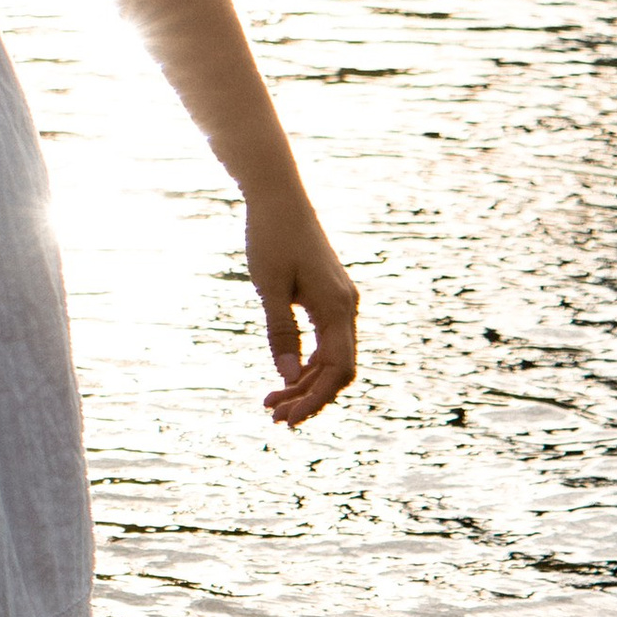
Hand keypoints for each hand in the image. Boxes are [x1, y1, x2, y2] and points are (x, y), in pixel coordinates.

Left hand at [248, 193, 359, 427]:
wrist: (279, 198)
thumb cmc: (271, 237)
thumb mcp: (269, 288)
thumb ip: (280, 332)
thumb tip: (287, 377)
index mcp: (336, 307)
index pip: (337, 369)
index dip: (316, 399)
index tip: (288, 418)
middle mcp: (346, 307)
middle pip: (337, 370)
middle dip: (309, 397)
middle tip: (274, 418)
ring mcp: (340, 304)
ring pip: (331, 359)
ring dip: (305, 384)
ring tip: (271, 404)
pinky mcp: (330, 299)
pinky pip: (326, 343)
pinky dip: (306, 364)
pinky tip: (283, 377)